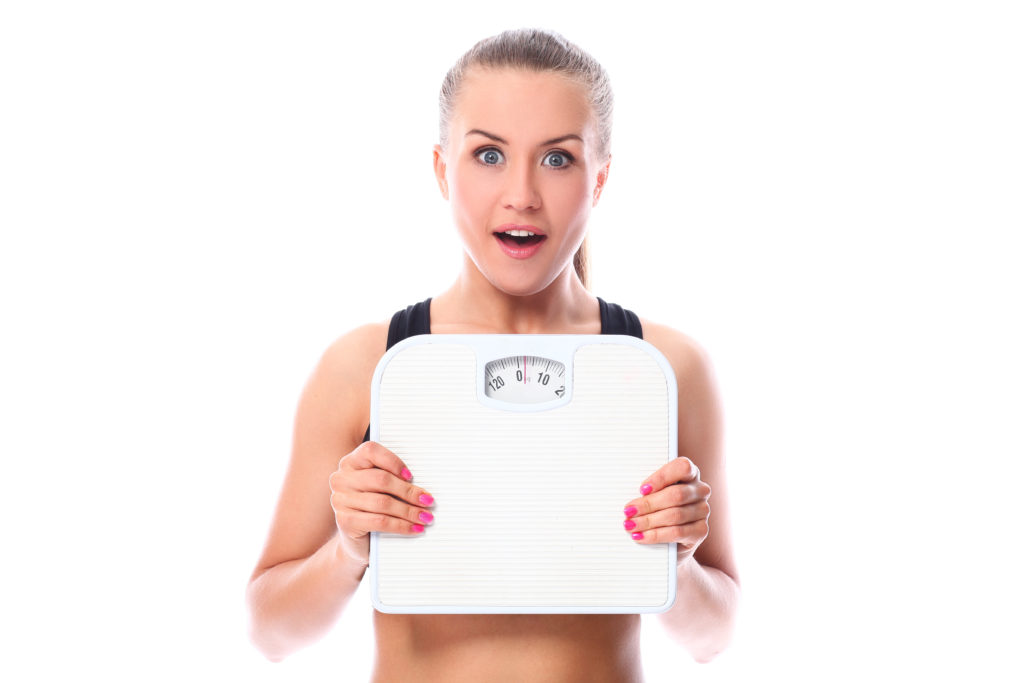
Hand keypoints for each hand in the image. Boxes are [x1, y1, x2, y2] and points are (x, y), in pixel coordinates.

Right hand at [329, 441, 436, 566]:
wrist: (356, 540)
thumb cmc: (373, 508)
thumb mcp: (380, 489)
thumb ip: (393, 479)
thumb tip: (421, 486)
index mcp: (351, 462)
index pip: (371, 451)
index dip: (393, 461)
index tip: (411, 476)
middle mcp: (342, 479)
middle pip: (381, 479)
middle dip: (408, 491)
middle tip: (427, 500)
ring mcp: (340, 500)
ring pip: (383, 502)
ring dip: (409, 511)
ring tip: (425, 517)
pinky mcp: (345, 521)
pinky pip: (379, 521)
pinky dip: (401, 525)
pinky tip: (414, 528)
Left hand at [622, 457, 710, 562]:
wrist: (672, 537)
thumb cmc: (660, 507)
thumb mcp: (654, 494)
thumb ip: (648, 492)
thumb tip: (631, 501)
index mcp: (690, 473)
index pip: (682, 467)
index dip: (661, 477)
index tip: (642, 489)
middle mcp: (700, 490)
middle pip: (676, 495)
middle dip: (648, 504)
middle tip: (629, 511)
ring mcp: (703, 510)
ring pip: (675, 515)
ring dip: (648, 521)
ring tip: (631, 525)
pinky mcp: (701, 530)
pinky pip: (677, 532)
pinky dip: (656, 535)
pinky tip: (642, 536)